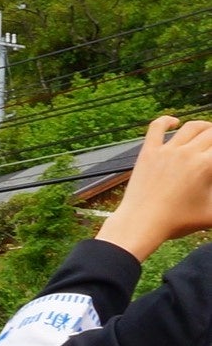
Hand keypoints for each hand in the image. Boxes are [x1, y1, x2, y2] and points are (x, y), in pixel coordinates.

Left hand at [99, 115, 211, 260]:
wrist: (140, 224)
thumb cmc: (177, 222)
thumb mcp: (211, 214)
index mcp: (207, 165)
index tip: (211, 164)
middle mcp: (188, 153)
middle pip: (211, 133)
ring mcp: (166, 151)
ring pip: (191, 127)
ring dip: (204, 127)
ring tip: (208, 132)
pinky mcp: (148, 153)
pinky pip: (156, 127)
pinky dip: (166, 120)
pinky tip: (174, 122)